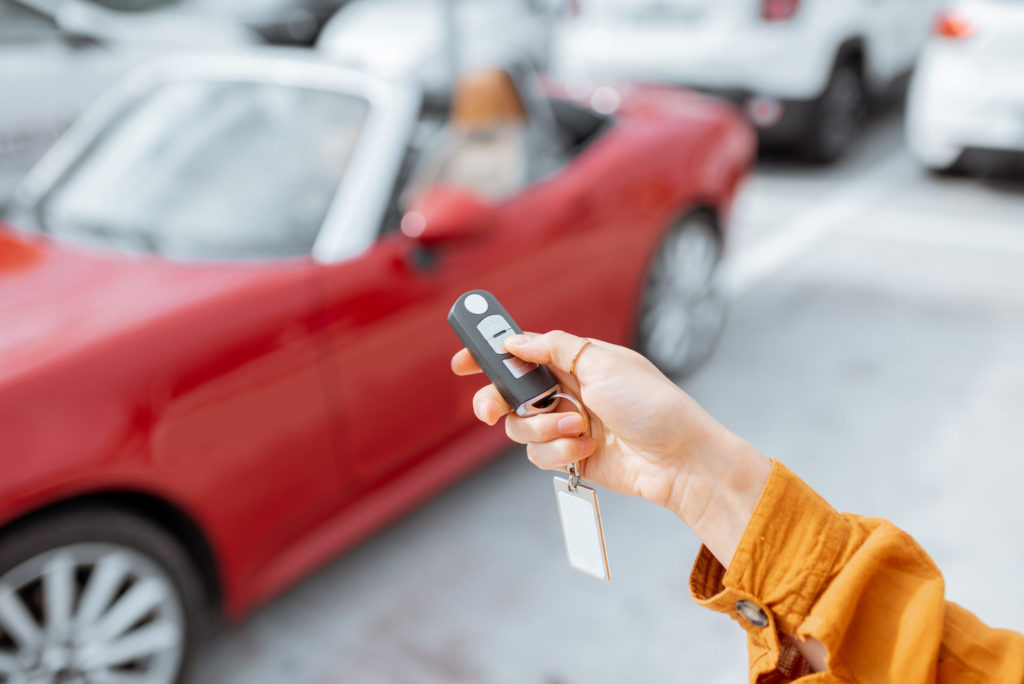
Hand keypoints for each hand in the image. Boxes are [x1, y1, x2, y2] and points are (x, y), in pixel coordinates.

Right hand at [451, 330, 770, 566]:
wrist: (678, 459)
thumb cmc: (651, 404)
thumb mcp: (604, 362)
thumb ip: (555, 347)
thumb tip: (515, 339)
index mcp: (575, 360)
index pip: (521, 351)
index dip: (489, 354)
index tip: (461, 361)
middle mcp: (567, 390)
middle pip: (509, 393)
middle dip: (497, 401)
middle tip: (489, 410)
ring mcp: (567, 424)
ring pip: (521, 427)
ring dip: (545, 429)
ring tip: (579, 428)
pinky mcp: (570, 455)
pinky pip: (539, 454)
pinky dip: (559, 452)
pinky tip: (587, 449)